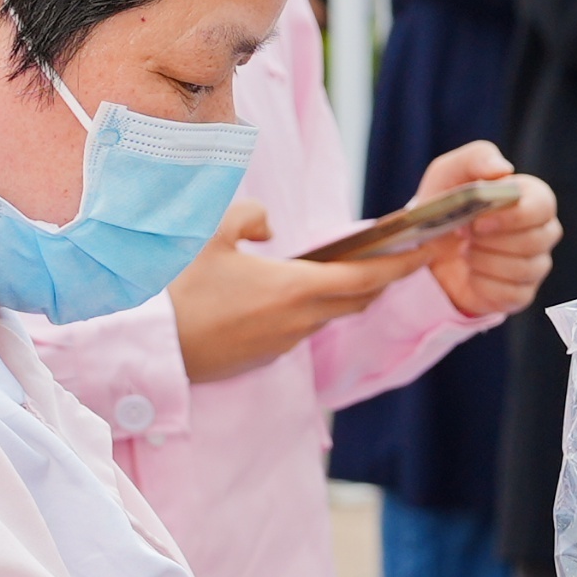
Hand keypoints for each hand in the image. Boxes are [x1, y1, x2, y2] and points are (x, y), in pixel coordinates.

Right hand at [166, 208, 407, 383]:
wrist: (149, 345)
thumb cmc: (177, 288)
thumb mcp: (212, 235)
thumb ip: (250, 217)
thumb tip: (270, 225)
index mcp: (294, 289)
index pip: (366, 278)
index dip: (401, 264)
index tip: (427, 249)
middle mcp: (298, 321)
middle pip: (357, 300)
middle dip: (381, 279)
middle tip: (395, 256)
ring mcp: (282, 344)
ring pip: (328, 315)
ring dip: (342, 294)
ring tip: (345, 268)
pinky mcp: (264, 358)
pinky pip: (300, 330)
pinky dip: (310, 310)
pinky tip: (291, 294)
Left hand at [405, 139, 565, 322]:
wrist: (426, 243)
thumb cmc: (447, 201)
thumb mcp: (451, 171)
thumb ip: (477, 158)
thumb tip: (503, 168)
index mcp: (533, 199)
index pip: (543, 206)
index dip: (513, 216)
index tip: (479, 221)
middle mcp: (542, 232)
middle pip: (535, 241)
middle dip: (492, 241)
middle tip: (464, 234)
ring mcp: (535, 266)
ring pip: (522, 269)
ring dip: (484, 261)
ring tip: (465, 251)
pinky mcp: (521, 294)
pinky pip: (510, 294)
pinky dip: (483, 284)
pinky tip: (470, 272)